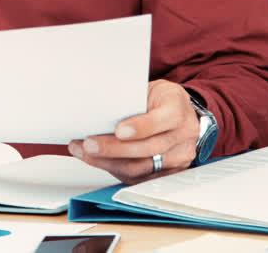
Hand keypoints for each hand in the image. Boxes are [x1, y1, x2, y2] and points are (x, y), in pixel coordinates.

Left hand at [68, 79, 198, 182]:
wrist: (181, 114)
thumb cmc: (162, 100)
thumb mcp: (151, 89)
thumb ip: (132, 100)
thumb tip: (100, 111)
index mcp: (178, 111)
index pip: (162, 121)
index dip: (140, 128)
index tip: (119, 130)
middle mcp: (182, 137)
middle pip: (148, 149)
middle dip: (115, 149)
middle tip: (90, 144)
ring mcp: (177, 158)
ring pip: (141, 168)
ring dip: (108, 162)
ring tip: (85, 152)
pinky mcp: (167, 174)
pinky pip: (138, 177)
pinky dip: (113, 169)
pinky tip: (96, 160)